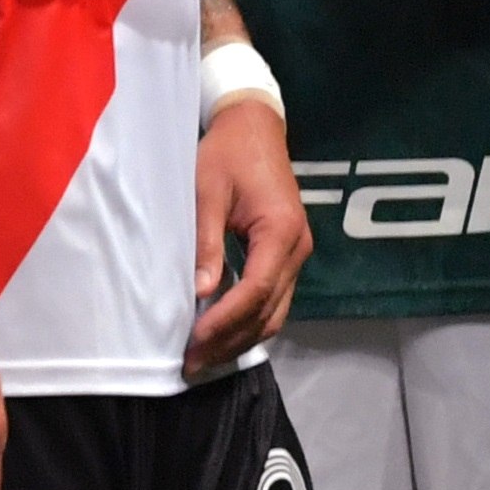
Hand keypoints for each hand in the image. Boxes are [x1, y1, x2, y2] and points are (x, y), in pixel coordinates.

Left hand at [185, 98, 312, 377]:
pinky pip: (274, 298)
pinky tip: (221, 332)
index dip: (225, 321)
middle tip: (192, 363)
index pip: (256, 290)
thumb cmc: (226, 154)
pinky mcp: (289, 253)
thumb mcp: (207, 192)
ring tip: (203, 356)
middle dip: (231, 341)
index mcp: (280, 230)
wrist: (253, 126)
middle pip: (270, 311)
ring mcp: (298, 252)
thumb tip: (202, 292)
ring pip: (276, 312)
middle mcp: (298, 247)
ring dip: (241, 337)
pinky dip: (249, 321)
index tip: (193, 342)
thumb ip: (206, 242)